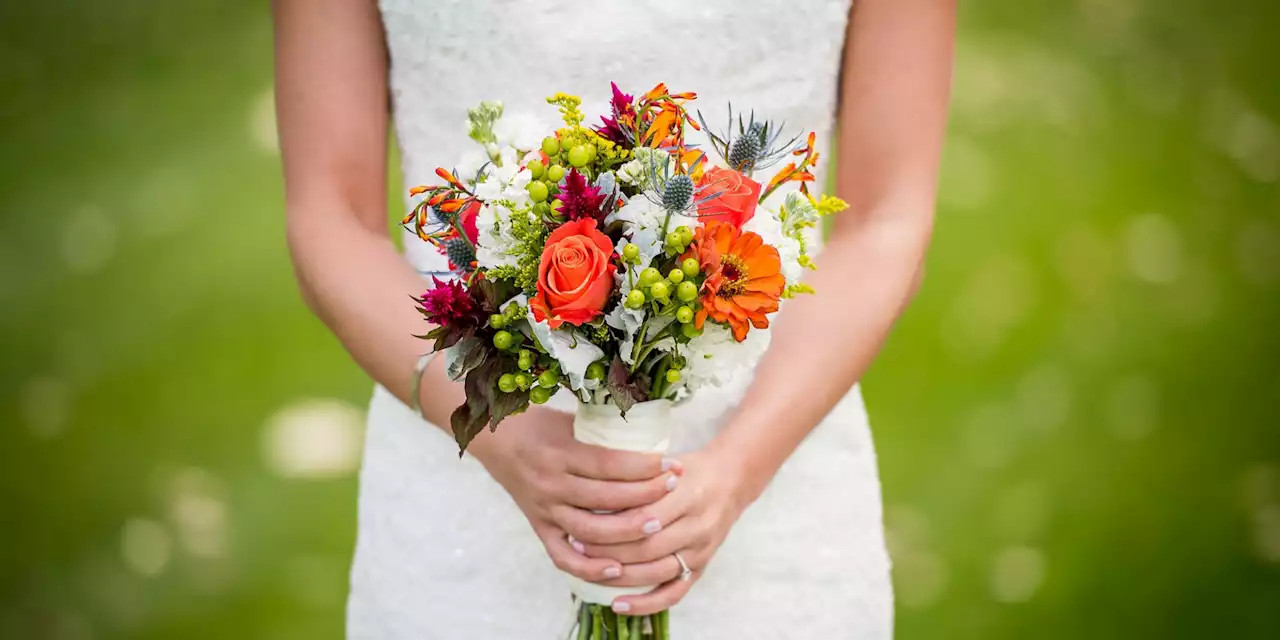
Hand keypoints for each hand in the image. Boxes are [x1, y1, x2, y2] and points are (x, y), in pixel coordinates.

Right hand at [468, 407, 683, 585]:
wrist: (494, 439)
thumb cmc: (538, 425)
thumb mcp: (570, 420)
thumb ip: (604, 433)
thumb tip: (652, 435)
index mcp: (560, 453)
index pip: (609, 464)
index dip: (644, 467)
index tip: (671, 464)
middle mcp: (551, 485)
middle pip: (605, 499)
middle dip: (646, 495)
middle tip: (674, 488)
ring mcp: (544, 510)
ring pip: (590, 532)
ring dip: (626, 532)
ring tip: (657, 524)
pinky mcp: (539, 528)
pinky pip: (563, 557)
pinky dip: (590, 568)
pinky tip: (618, 569)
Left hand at [574, 447, 750, 615]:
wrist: (731, 480)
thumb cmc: (688, 469)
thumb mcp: (664, 464)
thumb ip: (635, 479)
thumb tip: (590, 495)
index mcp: (688, 495)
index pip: (643, 517)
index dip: (609, 525)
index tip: (579, 525)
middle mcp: (697, 525)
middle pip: (646, 547)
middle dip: (608, 550)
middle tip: (577, 548)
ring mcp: (701, 550)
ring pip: (656, 572)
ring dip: (620, 576)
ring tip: (591, 571)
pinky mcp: (701, 567)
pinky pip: (674, 593)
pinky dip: (646, 603)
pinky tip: (618, 604)